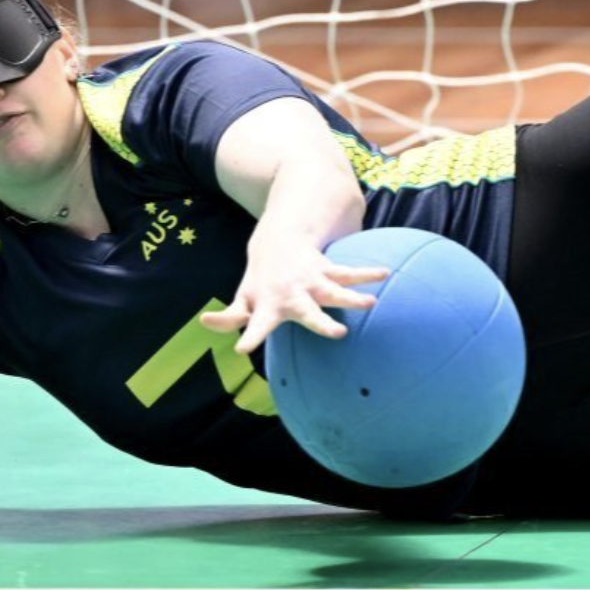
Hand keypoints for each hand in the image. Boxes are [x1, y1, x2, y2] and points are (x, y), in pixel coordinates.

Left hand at [199, 241, 386, 355]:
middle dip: (320, 322)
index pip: (256, 324)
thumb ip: (230, 317)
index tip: (242, 348)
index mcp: (270, 307)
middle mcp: (294, 296)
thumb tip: (204, 322)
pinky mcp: (328, 271)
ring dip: (352, 296)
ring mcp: (313, 282)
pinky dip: (367, 274)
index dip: (249, 336)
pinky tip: (385, 273)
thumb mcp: (244, 298)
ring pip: (335, 290)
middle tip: (337, 333)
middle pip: (307, 313)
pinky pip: (349, 273)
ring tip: (371, 302)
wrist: (278, 241)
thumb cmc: (261, 282)